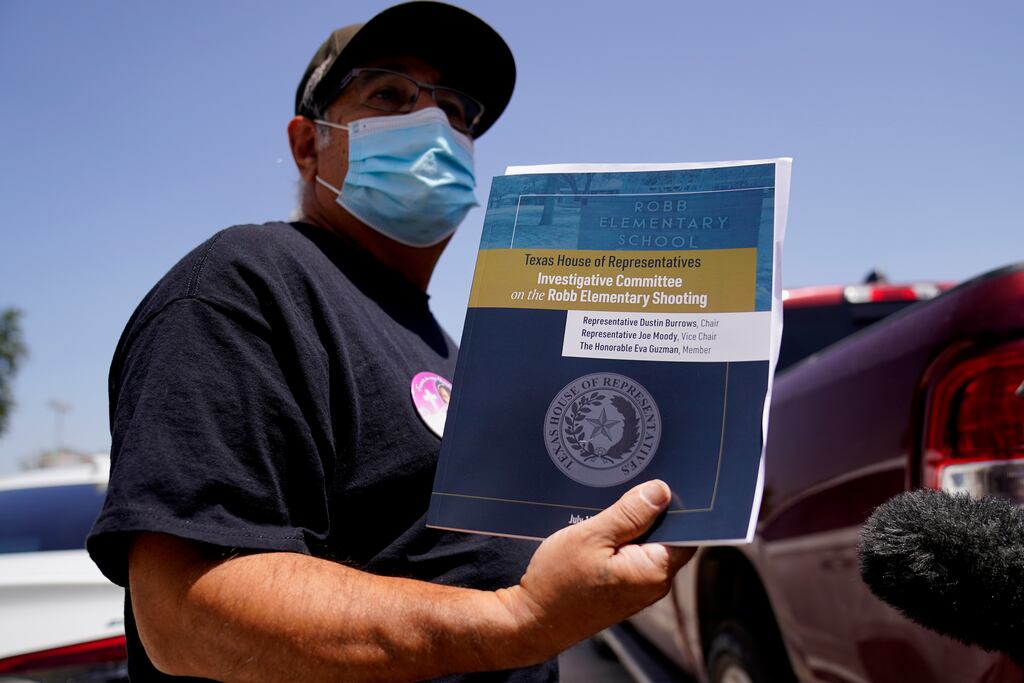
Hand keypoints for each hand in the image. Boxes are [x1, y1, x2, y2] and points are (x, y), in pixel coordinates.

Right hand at [503, 480, 695, 658]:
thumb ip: (629, 513)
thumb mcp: (591, 536)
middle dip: (648, 512)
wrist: (532, 621)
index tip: (658, 481)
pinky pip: (631, 555)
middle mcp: (654, 583)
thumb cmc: (558, 583)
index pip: (686, 530)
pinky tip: (599, 529)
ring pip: (646, 544)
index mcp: (654, 570)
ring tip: (606, 509)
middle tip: (625, 489)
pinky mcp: (623, 589)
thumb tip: (660, 491)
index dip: (676, 504)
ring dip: (630, 526)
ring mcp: (638, 589)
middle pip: (666, 535)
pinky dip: (620, 540)